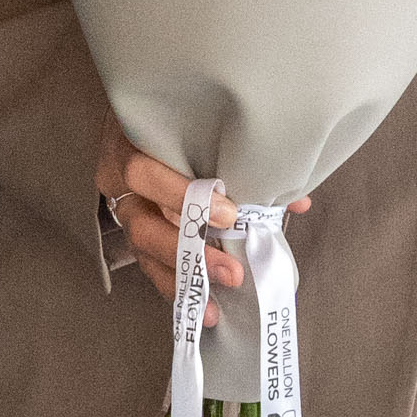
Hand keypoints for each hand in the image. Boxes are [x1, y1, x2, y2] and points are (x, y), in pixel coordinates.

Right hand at [94, 106, 311, 323]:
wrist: (143, 108)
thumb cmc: (179, 113)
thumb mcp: (199, 122)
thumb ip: (241, 157)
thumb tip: (297, 201)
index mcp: (130, 143)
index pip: (144, 172)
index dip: (182, 197)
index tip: (229, 213)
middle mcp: (119, 179)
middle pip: (142, 224)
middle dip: (188, 252)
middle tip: (230, 272)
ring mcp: (124, 207)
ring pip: (144, 252)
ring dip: (184, 279)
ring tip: (215, 305)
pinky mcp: (133, 229)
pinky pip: (149, 264)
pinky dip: (178, 285)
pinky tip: (205, 308)